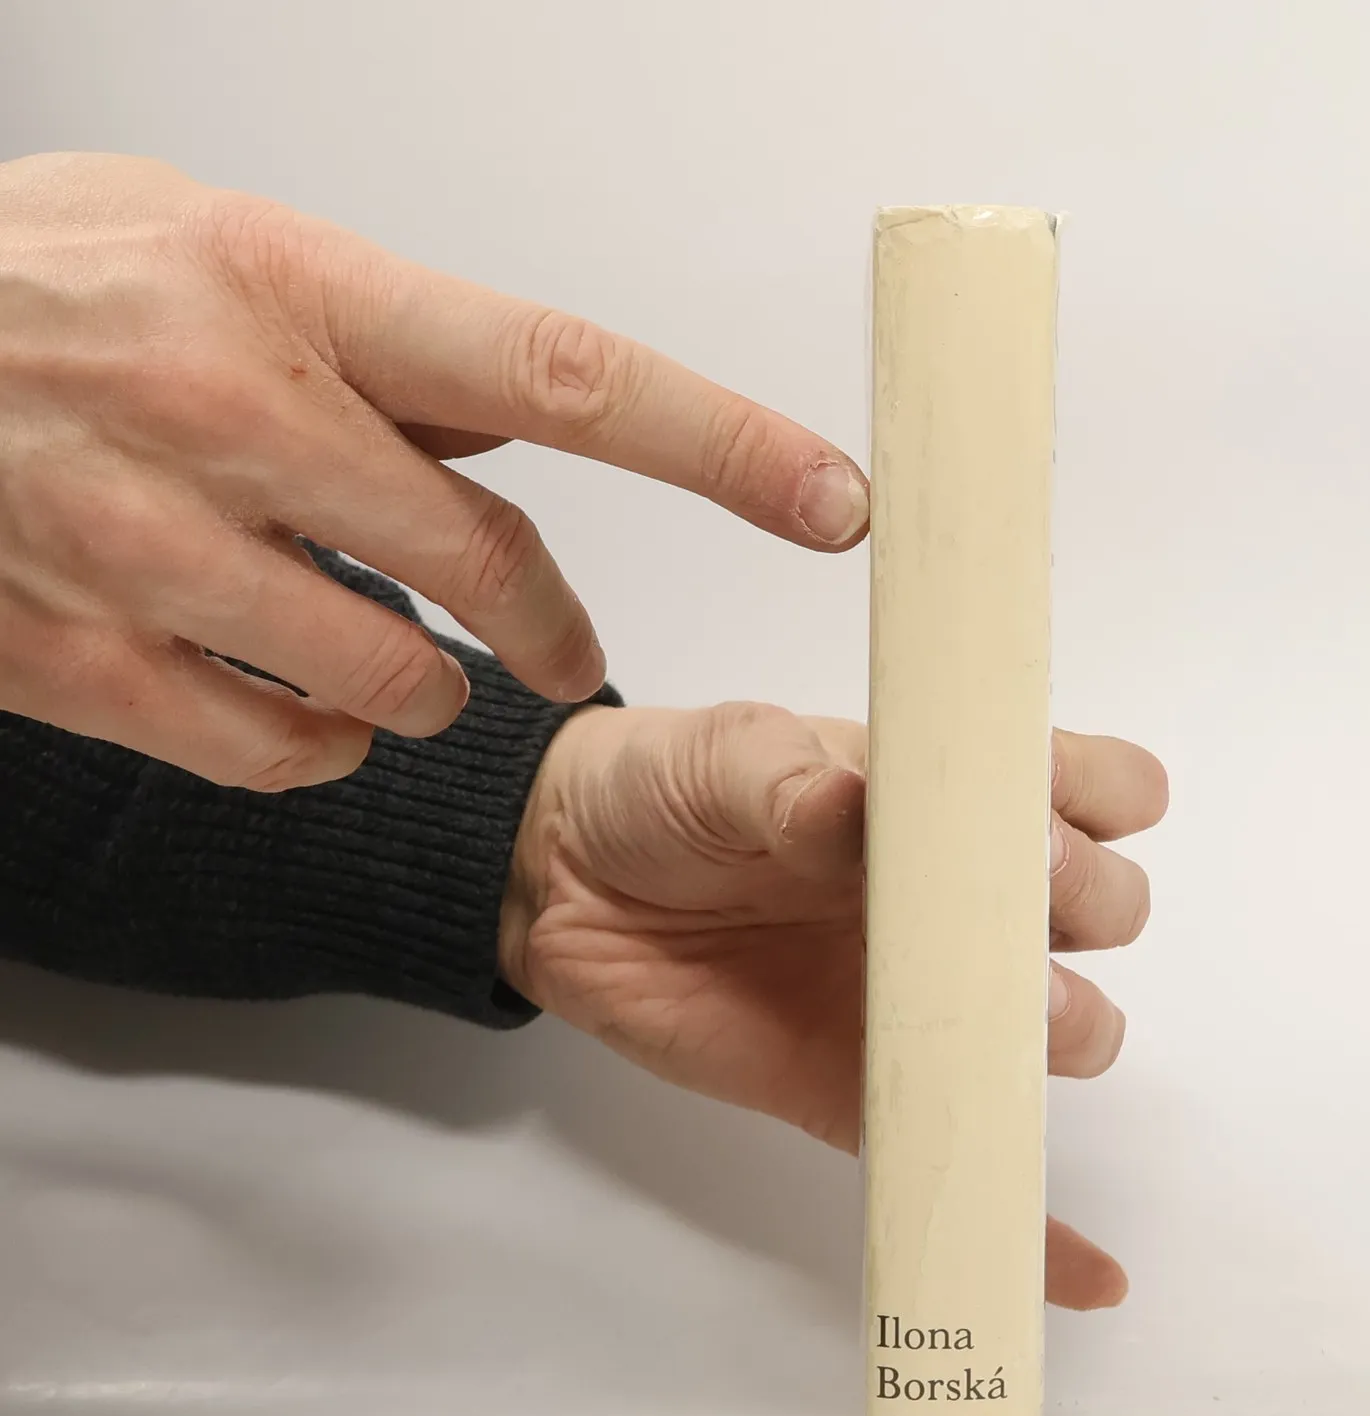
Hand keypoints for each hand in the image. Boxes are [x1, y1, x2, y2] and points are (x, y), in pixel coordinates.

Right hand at [0, 153, 867, 789]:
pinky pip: (286, 755)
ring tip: (391, 648)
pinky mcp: (87, 664)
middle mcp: (229, 414)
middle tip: (563, 649)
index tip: (831, 498)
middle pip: (493, 570)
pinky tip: (301, 696)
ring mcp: (150, 550)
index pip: (562, 374)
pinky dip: (326, 746)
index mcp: (287, 287)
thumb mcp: (216, 247)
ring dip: (434, 688)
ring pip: (398, 682)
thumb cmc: (38, 289)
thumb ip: (380, 342)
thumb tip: (522, 419)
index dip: (719, 448)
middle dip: (557, 631)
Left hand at [501, 702, 1167, 1306]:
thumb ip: (796, 781)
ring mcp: (929, 1007)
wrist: (565, 883)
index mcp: (954, 805)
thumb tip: (860, 810)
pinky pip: (963, 1162)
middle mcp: (967, 904)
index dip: (1106, 802)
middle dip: (1090, 908)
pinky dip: (1035, 1232)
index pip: (1098, 791)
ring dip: (1066, 1032)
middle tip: (1021, 904)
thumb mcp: (728, 756)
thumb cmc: (667, 792)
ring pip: (1063, 1032)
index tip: (1053, 817)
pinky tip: (1087, 1276)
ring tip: (1008, 1025)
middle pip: (1108, 912)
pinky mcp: (866, 1097)